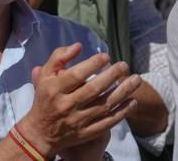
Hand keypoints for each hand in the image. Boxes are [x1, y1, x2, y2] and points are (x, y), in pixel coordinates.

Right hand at [16, 43, 138, 157]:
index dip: (92, 64)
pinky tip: (133, 101)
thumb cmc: (44, 98)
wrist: (42, 132)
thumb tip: (78, 46)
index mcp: (54, 89)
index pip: (76, 75)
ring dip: (123, 92)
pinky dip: (122, 112)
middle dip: (111, 76)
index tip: (106, 56)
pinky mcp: (88, 133)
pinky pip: (108, 122)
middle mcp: (66, 104)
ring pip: (104, 105)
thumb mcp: (44, 75)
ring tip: (136, 80)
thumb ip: (58, 58)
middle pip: (93, 89)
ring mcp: (78, 120)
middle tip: (124, 65)